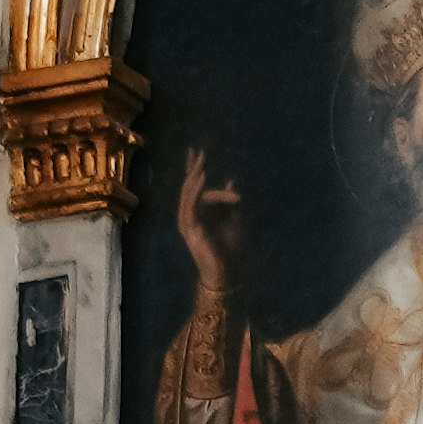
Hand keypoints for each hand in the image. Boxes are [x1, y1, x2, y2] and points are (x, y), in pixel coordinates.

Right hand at [176, 148, 248, 286]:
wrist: (226, 272)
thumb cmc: (230, 249)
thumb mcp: (235, 218)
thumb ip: (231, 201)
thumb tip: (232, 180)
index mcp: (198, 212)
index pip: (194, 186)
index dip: (193, 168)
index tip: (195, 151)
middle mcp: (189, 215)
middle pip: (189, 186)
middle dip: (193, 168)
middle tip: (198, 151)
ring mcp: (187, 221)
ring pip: (189, 193)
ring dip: (196, 176)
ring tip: (202, 162)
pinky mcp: (190, 227)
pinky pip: (192, 204)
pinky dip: (197, 190)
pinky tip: (203, 178)